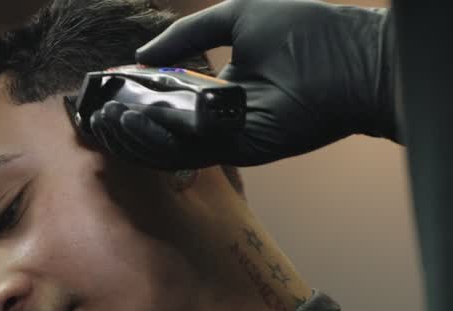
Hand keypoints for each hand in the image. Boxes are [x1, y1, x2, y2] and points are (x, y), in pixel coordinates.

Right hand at [89, 0, 399, 169]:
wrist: (354, 59)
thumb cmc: (307, 32)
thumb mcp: (236, 17)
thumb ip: (188, 35)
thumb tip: (140, 56)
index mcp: (213, 89)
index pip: (161, 101)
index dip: (129, 100)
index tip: (104, 94)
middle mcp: (215, 117)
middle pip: (156, 130)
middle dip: (123, 124)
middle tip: (99, 114)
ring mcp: (225, 137)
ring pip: (167, 147)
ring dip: (134, 137)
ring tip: (111, 120)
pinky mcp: (238, 150)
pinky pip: (190, 152)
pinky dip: (160, 142)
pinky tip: (139, 123)